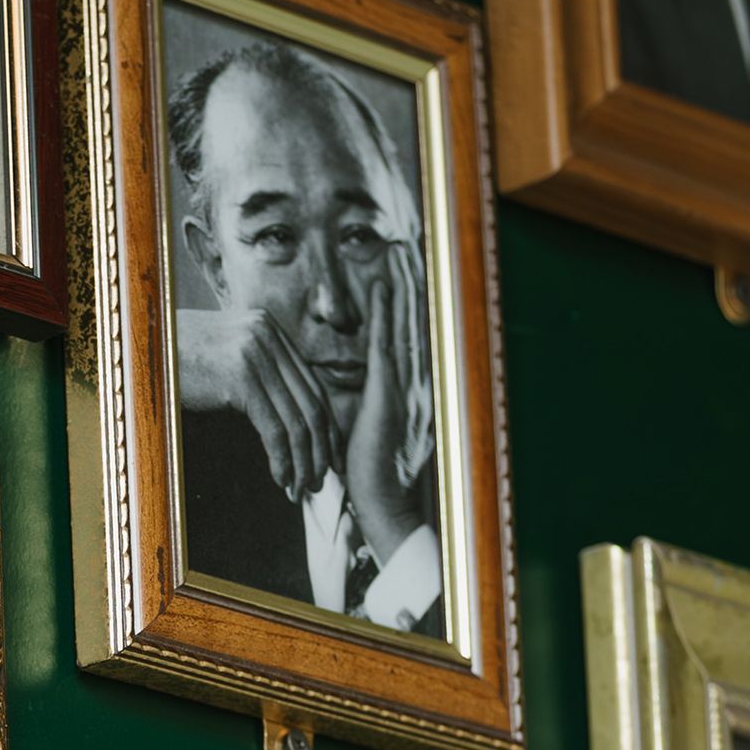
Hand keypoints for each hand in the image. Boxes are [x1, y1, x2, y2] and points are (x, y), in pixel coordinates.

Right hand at [174, 306, 336, 507]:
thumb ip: (257, 369)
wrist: (138, 348)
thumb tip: (289, 414)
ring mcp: (255, 354)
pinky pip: (274, 429)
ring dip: (303, 463)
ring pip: (297, 421)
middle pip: (312, 403)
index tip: (328, 459)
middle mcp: (268, 335)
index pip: (312, 385)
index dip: (325, 428)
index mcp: (269, 328)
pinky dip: (283, 460)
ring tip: (301, 490)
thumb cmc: (175, 360)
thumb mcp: (224, 354)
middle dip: (320, 451)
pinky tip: (281, 479)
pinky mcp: (240, 377)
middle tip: (319, 483)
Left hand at [343, 242, 432, 568]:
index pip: (402, 339)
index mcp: (402, 390)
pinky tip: (381, 288)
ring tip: (396, 256)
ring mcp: (401, 385)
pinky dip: (385, 314)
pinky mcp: (387, 391)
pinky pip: (386, 343)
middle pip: (410, 324)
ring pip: (402, 326)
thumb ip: (357, 400)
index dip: (402, 307)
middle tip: (404, 251)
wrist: (379, 498)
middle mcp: (409, 381)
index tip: (397, 275)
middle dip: (408, 288)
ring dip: (400, 291)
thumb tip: (339, 382)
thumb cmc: (365, 469)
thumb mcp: (359, 426)